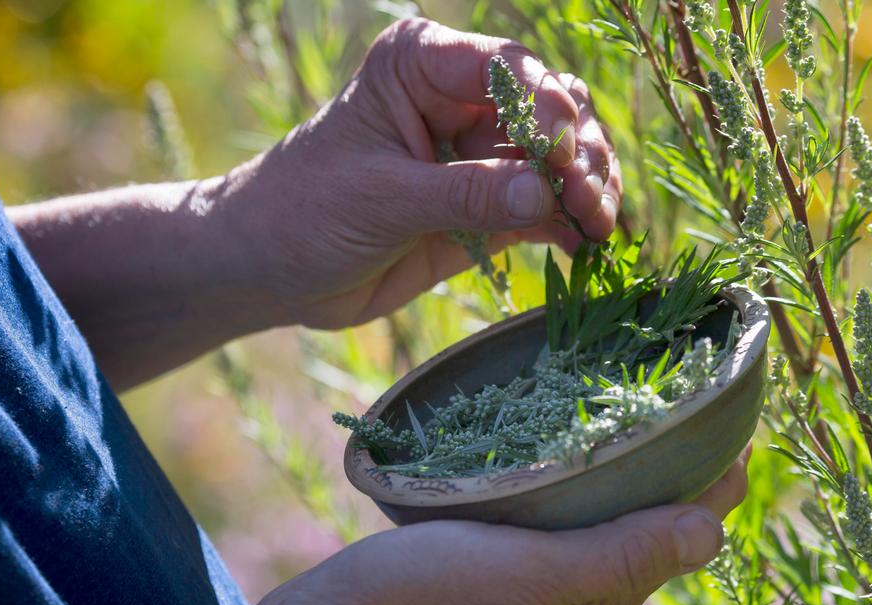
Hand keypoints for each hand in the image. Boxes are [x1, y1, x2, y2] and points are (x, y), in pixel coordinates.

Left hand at [215, 17, 622, 329]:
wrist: (274, 270)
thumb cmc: (305, 212)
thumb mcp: (381, 199)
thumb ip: (463, 195)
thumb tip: (544, 194)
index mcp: (424, 66)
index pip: (508, 68)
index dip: (546, 106)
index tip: (559, 156)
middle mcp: (462, 100)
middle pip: (551, 110)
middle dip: (579, 152)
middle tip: (587, 201)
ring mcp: (480, 155)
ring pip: (560, 159)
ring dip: (588, 189)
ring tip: (597, 227)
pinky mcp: (489, 206)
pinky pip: (545, 207)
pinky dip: (571, 224)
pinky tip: (584, 246)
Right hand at [235, 447, 749, 604]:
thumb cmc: (430, 603)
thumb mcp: (538, 575)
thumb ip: (624, 554)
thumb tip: (714, 531)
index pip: (679, 538)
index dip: (716, 486)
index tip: (742, 429)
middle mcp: (577, 604)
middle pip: (646, 525)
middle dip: (673, 470)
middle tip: (691, 402)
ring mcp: (535, 584)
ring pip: (601, 517)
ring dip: (625, 466)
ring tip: (639, 406)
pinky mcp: (496, 564)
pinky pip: (554, 516)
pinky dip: (573, 474)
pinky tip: (564, 436)